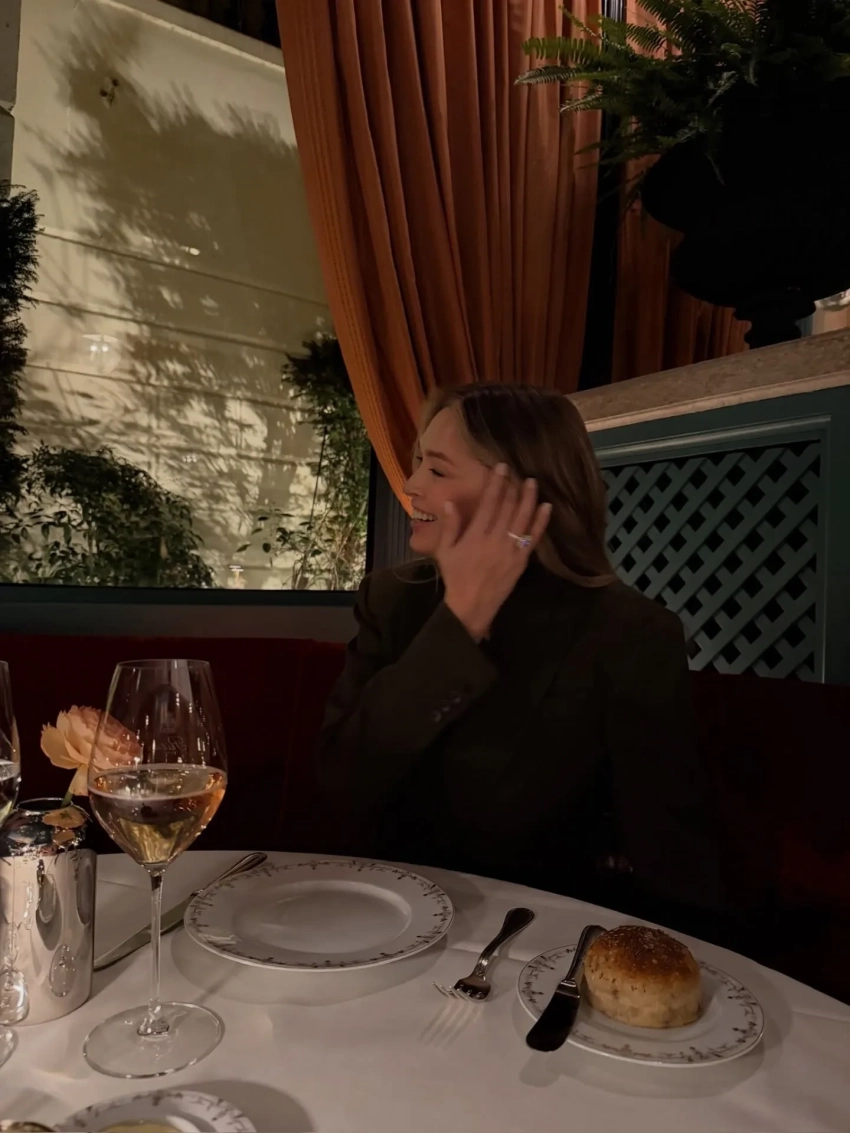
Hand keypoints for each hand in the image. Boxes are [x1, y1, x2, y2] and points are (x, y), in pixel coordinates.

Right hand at [437, 464, 551, 640]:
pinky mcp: (521, 561)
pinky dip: (540, 522)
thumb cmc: (456, 577)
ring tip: (533, 483)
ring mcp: (511, 550)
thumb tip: (449, 502)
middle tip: (518, 471)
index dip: (496, 484)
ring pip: (523, 519)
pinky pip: (533, 538)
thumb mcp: (445, 551)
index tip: (501, 468)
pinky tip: (546, 508)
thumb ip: (450, 526)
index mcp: (476, 535)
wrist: (471, 606)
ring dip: (529, 499)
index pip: (489, 503)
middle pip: (508, 507)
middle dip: (513, 487)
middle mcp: (495, 539)